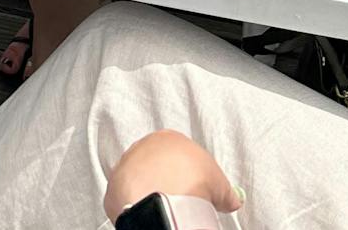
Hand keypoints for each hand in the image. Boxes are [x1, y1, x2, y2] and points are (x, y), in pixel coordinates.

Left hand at [103, 130, 243, 222]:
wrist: (165, 195)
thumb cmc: (190, 181)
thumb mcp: (219, 183)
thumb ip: (224, 190)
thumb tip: (232, 199)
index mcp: (169, 138)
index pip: (178, 154)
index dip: (188, 173)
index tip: (194, 188)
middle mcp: (143, 146)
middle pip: (155, 164)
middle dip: (167, 180)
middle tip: (180, 199)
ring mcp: (126, 164)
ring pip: (138, 178)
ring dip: (149, 190)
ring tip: (165, 205)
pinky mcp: (114, 185)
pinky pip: (126, 194)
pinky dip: (136, 203)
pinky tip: (149, 210)